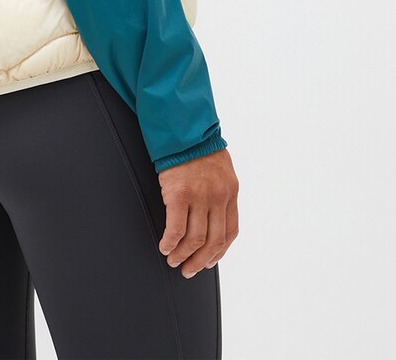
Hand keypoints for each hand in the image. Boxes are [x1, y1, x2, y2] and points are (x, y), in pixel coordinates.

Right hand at [158, 148, 238, 278]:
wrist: (182, 125)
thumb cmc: (196, 144)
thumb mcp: (220, 167)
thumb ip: (220, 190)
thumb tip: (212, 214)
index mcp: (231, 191)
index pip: (230, 231)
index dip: (219, 251)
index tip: (209, 260)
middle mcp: (219, 196)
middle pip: (214, 241)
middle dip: (201, 260)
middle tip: (189, 269)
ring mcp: (200, 196)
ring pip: (194, 239)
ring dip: (183, 255)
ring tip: (173, 260)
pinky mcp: (179, 194)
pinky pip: (175, 229)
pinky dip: (170, 242)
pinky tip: (164, 246)